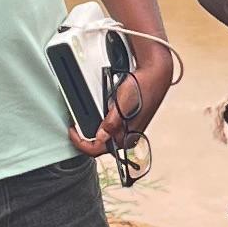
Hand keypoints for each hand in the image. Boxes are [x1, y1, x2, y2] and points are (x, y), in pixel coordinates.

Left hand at [79, 33, 176, 157]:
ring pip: (105, 137)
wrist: (155, 77)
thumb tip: (100, 137)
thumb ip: (111, 123)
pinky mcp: (129, 123)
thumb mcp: (121, 104)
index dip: (80, 142)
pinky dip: (102, 123)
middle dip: (86, 138)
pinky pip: (111, 128)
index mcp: (126, 137)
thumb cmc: (141, 88)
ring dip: (93, 130)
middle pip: (100, 145)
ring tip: (86, 120)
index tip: (72, 131)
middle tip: (75, 127)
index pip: (96, 150)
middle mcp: (128, 137)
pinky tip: (102, 113)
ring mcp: (129, 130)